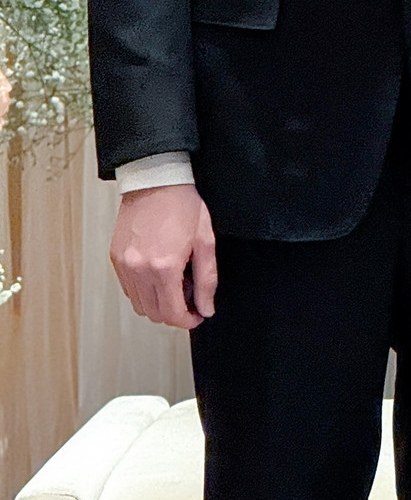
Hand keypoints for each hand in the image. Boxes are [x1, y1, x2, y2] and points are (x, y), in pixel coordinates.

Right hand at [110, 184, 216, 329]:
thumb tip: (206, 308)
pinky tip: (157, 273)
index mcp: (164, 267)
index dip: (187, 320)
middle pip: (154, 314)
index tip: (198, 314)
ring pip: (139, 305)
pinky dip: (143, 290)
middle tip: (189, 295)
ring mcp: (124, 265)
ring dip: (157, 303)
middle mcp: (139, 270)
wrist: (156, 179)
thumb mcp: (205, 240)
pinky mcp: (115, 258)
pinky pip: (128, 289)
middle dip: (174, 313)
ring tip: (174, 280)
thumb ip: (206, 279)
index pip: (172, 314)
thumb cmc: (182, 205)